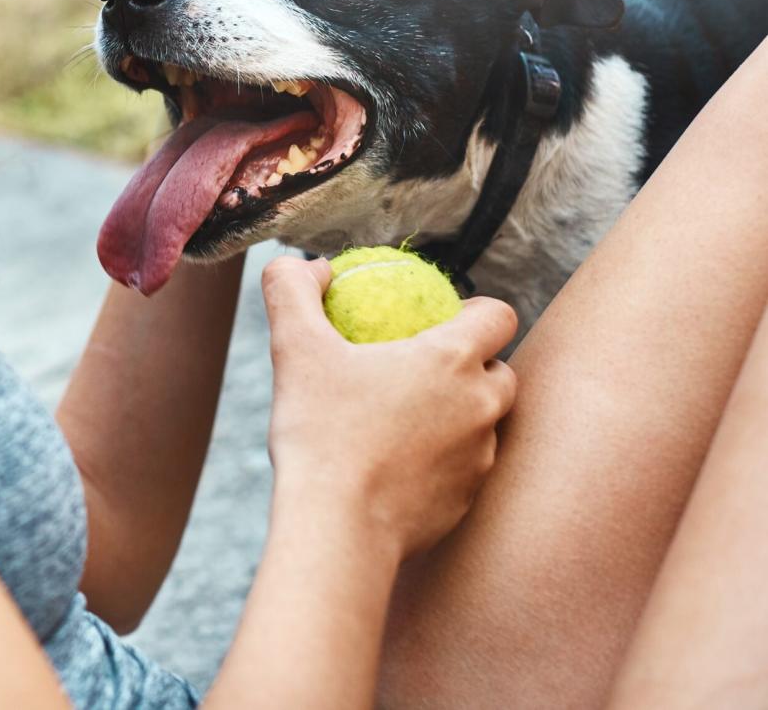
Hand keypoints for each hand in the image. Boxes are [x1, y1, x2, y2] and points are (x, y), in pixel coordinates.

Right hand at [261, 256, 517, 558]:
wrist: (337, 531)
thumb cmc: (319, 431)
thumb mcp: (294, 347)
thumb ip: (293, 289)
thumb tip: (308, 265)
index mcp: (452, 359)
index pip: (500, 316)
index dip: (481, 310)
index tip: (446, 317)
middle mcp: (481, 406)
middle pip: (502, 372)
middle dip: (477, 366)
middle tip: (426, 368)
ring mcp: (480, 459)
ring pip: (487, 424)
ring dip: (460, 415)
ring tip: (409, 418)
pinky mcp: (469, 503)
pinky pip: (465, 470)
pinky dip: (442, 461)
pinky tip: (398, 466)